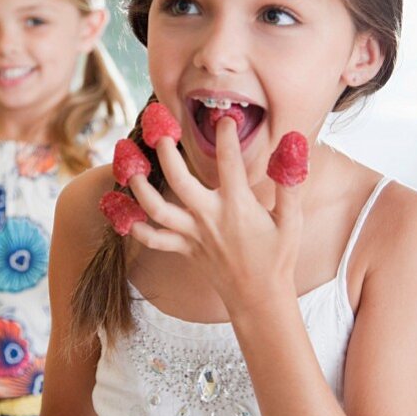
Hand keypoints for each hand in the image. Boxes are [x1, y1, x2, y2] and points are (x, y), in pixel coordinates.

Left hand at [128, 117, 305, 312]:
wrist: (259, 297)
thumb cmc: (277, 258)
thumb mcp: (292, 221)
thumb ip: (291, 183)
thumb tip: (293, 145)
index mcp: (237, 206)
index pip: (228, 161)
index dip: (226, 135)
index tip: (225, 118)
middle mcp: (210, 217)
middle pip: (179, 181)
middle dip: (168, 153)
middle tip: (161, 131)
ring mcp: (193, 234)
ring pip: (157, 209)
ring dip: (140, 187)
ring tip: (131, 166)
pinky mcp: (185, 248)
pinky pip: (154, 239)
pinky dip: (135, 227)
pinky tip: (123, 213)